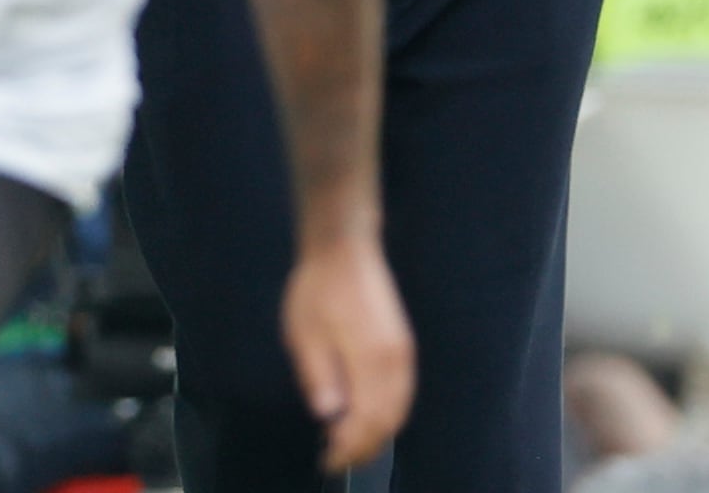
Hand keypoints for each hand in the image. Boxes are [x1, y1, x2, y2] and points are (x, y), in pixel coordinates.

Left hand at [282, 234, 412, 470]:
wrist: (346, 248)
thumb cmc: (319, 288)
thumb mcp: (304, 333)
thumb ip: (319, 377)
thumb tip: (329, 416)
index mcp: (371, 358)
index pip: (366, 421)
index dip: (348, 448)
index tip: (326, 461)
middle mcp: (396, 360)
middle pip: (388, 421)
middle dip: (364, 448)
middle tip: (335, 460)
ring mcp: (404, 353)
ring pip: (399, 410)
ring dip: (377, 434)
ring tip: (349, 445)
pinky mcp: (404, 346)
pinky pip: (402, 394)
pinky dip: (387, 415)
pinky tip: (366, 418)